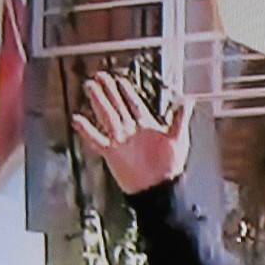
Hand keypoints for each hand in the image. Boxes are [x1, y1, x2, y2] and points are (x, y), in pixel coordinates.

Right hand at [71, 72, 191, 194]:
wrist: (159, 188)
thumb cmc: (170, 166)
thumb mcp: (178, 138)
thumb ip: (180, 118)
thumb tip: (187, 100)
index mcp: (146, 126)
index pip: (133, 103)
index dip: (126, 91)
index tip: (119, 79)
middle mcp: (131, 131)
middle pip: (117, 105)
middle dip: (109, 90)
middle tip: (99, 76)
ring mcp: (120, 140)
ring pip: (106, 116)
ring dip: (98, 101)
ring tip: (90, 87)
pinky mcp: (112, 152)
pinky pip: (96, 139)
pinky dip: (86, 130)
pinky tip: (77, 119)